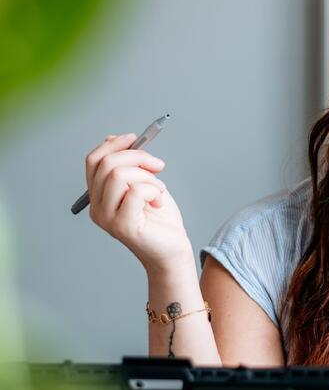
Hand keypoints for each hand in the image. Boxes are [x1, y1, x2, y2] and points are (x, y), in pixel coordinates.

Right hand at [85, 133, 192, 270]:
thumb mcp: (144, 184)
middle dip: (138, 157)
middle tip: (158, 167)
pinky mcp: (122, 225)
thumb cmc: (160, 219)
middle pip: (107, 164)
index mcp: (99, 195)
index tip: (135, 138)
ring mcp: (107, 218)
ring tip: (158, 190)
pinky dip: (153, 191)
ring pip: (118, 175)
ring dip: (147, 177)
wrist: (173, 250)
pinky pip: (135, 192)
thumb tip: (115, 139)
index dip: (114, 145)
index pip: (94, 161)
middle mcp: (97, 207)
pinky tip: (159, 202)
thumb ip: (129, 165)